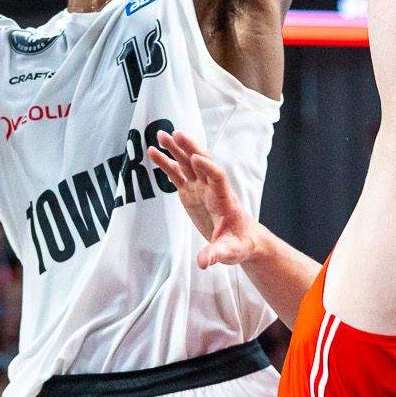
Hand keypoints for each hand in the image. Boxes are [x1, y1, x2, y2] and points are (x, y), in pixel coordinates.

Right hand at [149, 129, 264, 270]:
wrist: (242, 239)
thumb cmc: (239, 244)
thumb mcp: (230, 252)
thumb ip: (216, 255)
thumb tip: (202, 262)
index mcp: (224, 199)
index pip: (217, 178)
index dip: (208, 167)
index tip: (196, 158)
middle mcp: (212, 188)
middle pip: (201, 163)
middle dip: (189, 149)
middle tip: (176, 134)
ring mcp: (200, 188)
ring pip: (187, 164)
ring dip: (176, 150)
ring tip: (160, 135)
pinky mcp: (190, 192)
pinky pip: (177, 174)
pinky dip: (166, 163)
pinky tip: (154, 152)